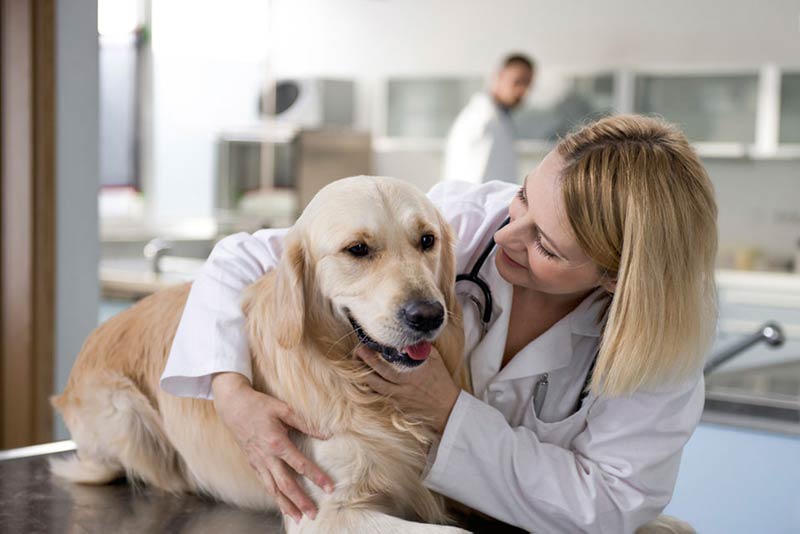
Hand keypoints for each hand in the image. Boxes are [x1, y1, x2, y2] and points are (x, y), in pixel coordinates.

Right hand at [211, 372, 333, 522]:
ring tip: (298, 517)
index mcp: (277, 443)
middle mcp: (267, 457)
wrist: (233, 405)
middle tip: (314, 514)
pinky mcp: (252, 463)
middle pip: (286, 484)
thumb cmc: (260, 405)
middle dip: (301, 501)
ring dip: (286, 505)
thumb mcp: (284, 409)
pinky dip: (273, 496)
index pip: (301, 465)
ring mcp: (257, 462)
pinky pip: (264, 484)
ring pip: (273, 489)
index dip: (316, 477)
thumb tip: (327, 434)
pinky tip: (281, 504)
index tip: (329, 488)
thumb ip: (306, 424)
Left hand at [354, 346, 460, 433]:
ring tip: (358, 363)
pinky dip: (371, 387)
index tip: (367, 343)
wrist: (447, 408)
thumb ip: (420, 348)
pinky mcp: (397, 406)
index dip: (373, 354)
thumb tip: (406, 338)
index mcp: (412, 373)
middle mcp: (403, 386)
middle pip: (376, 374)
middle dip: (364, 361)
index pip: (387, 362)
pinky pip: (379, 396)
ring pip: (374, 387)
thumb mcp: (435, 360)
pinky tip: (367, 379)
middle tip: (358, 350)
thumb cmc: (441, 381)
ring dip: (363, 375)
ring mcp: (398, 398)